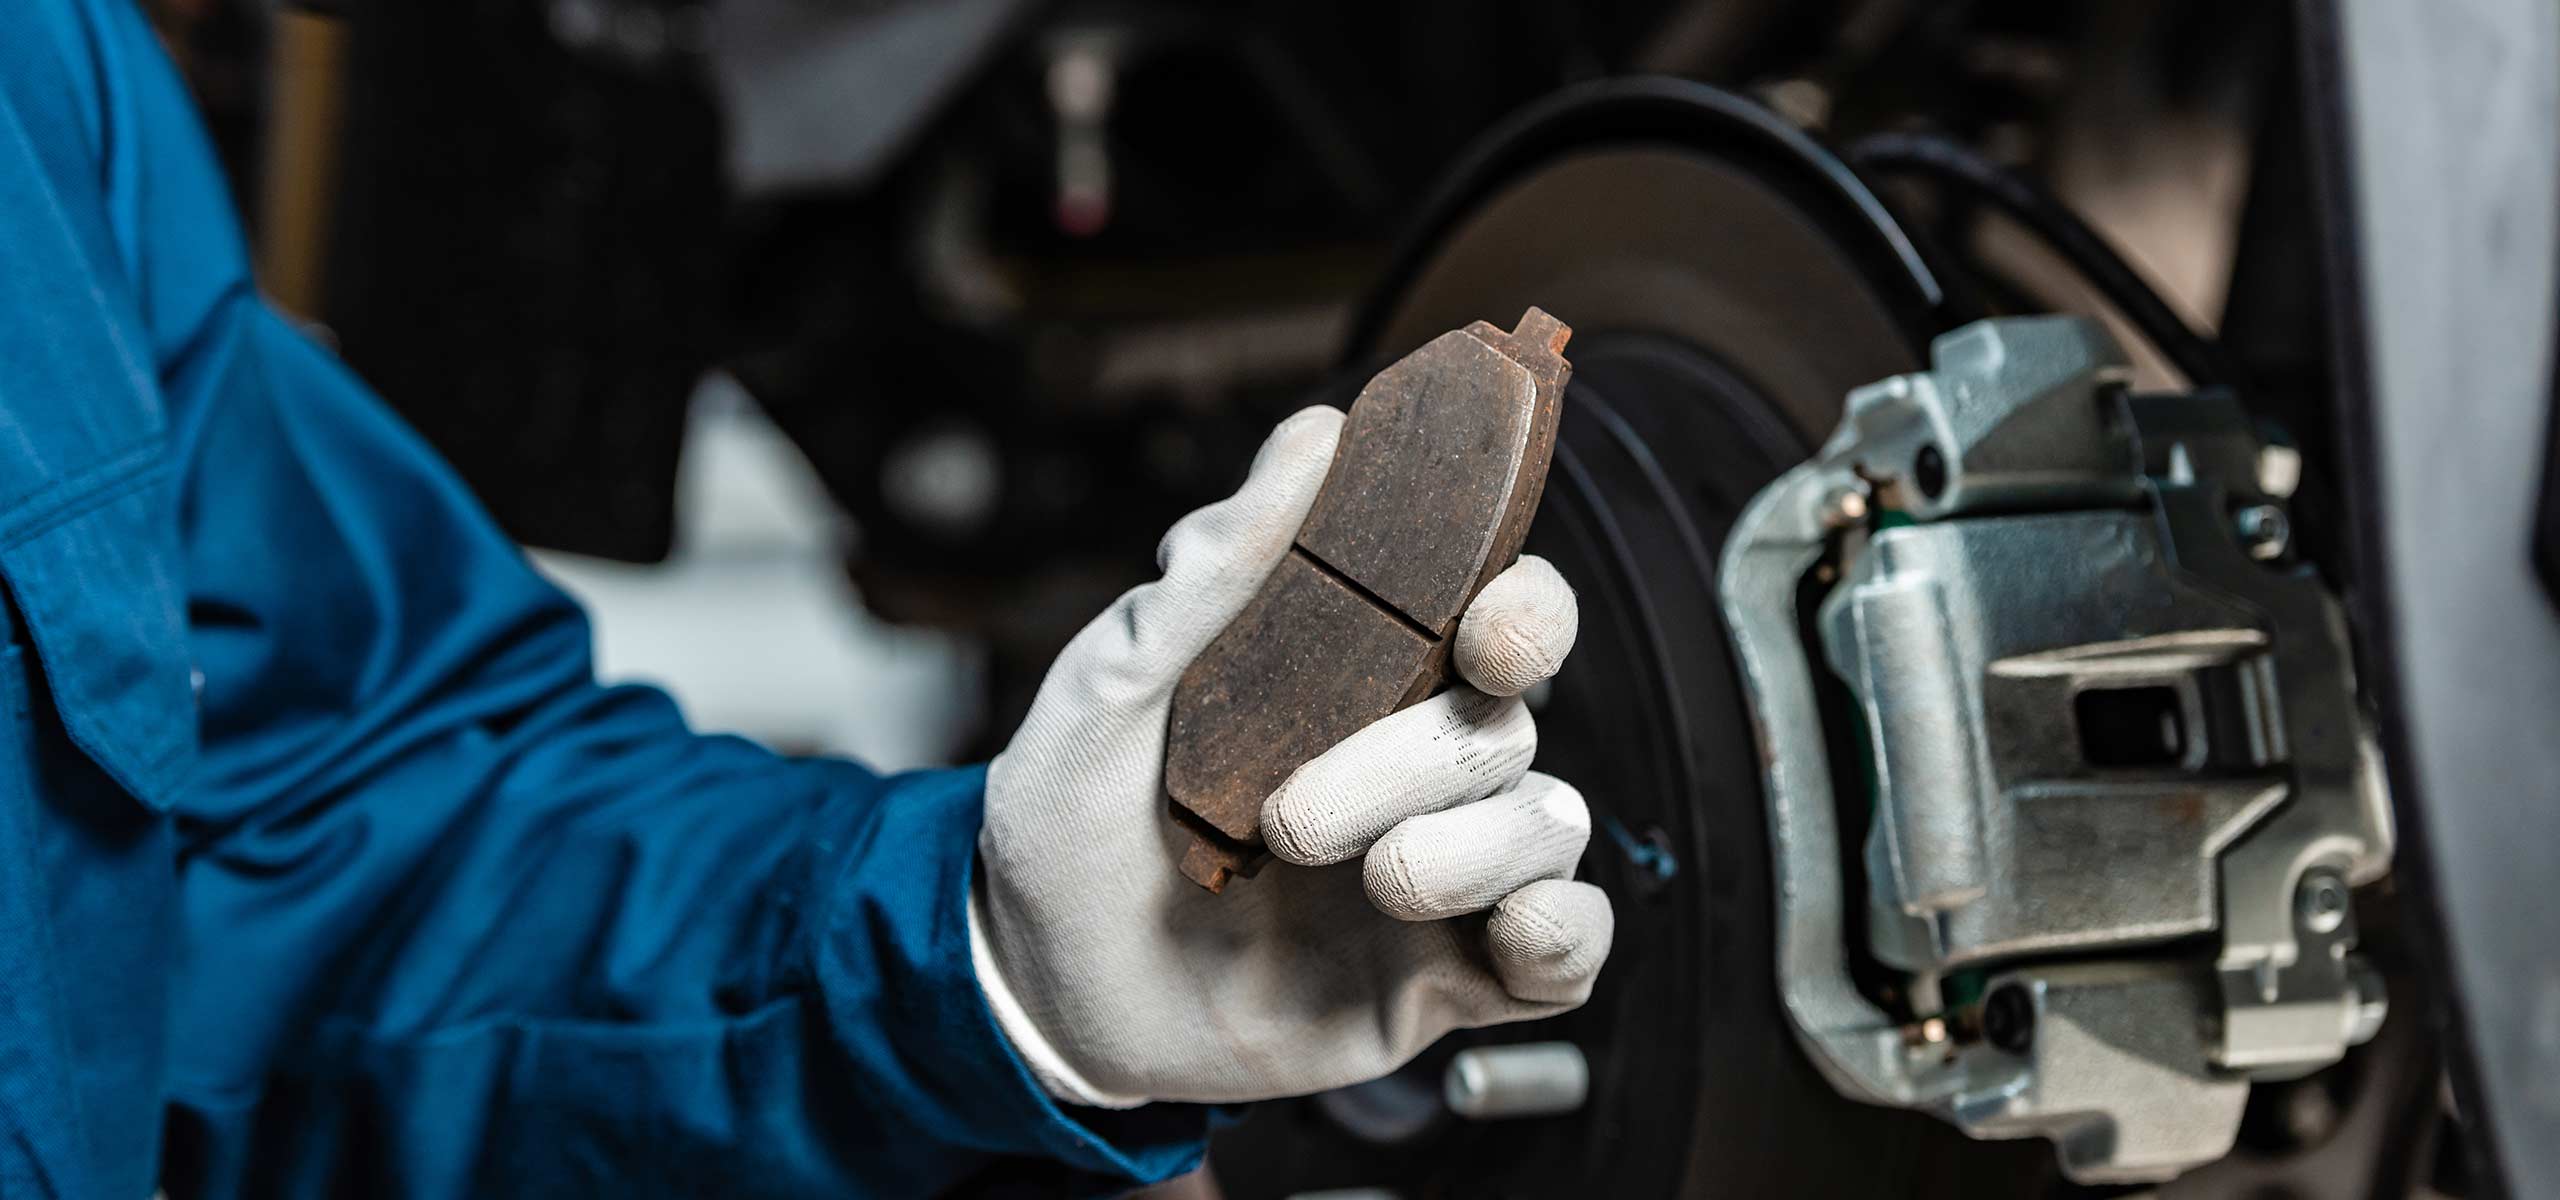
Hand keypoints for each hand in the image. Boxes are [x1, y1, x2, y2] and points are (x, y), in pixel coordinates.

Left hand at [972, 405, 1611, 1106]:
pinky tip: (1495, 938)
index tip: (1487, 633)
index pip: (1499, 617)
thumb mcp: (1112, 687)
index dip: (1527, 611)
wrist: (1035, 991)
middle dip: (1423, 760)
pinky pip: (1568, 949)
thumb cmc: (1071, 823)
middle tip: (1298, 817)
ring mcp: (1441, 874)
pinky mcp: (1448, 977)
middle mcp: (1416, 768)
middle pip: (1512, 723)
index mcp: (1359, 682)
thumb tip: (1312, 436)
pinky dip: (1560, 937)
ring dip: (1465, 852)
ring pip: (1547, 825)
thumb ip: (1218, 570)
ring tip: (1360, 881)